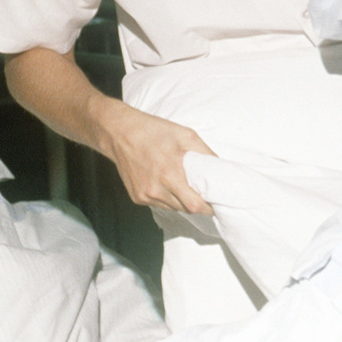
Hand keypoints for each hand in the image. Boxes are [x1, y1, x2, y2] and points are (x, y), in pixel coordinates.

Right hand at [98, 98, 215, 213]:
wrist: (120, 133)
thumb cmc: (155, 132)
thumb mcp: (186, 135)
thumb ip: (205, 153)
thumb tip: (221, 168)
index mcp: (170, 175)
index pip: (195, 205)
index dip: (209, 207)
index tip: (217, 202)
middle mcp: (156, 189)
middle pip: (185, 209)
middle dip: (198, 204)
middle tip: (205, 194)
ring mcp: (145, 195)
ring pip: (173, 208)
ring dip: (182, 201)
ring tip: (186, 186)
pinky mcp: (137, 197)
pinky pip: (159, 204)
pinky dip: (168, 198)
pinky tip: (168, 184)